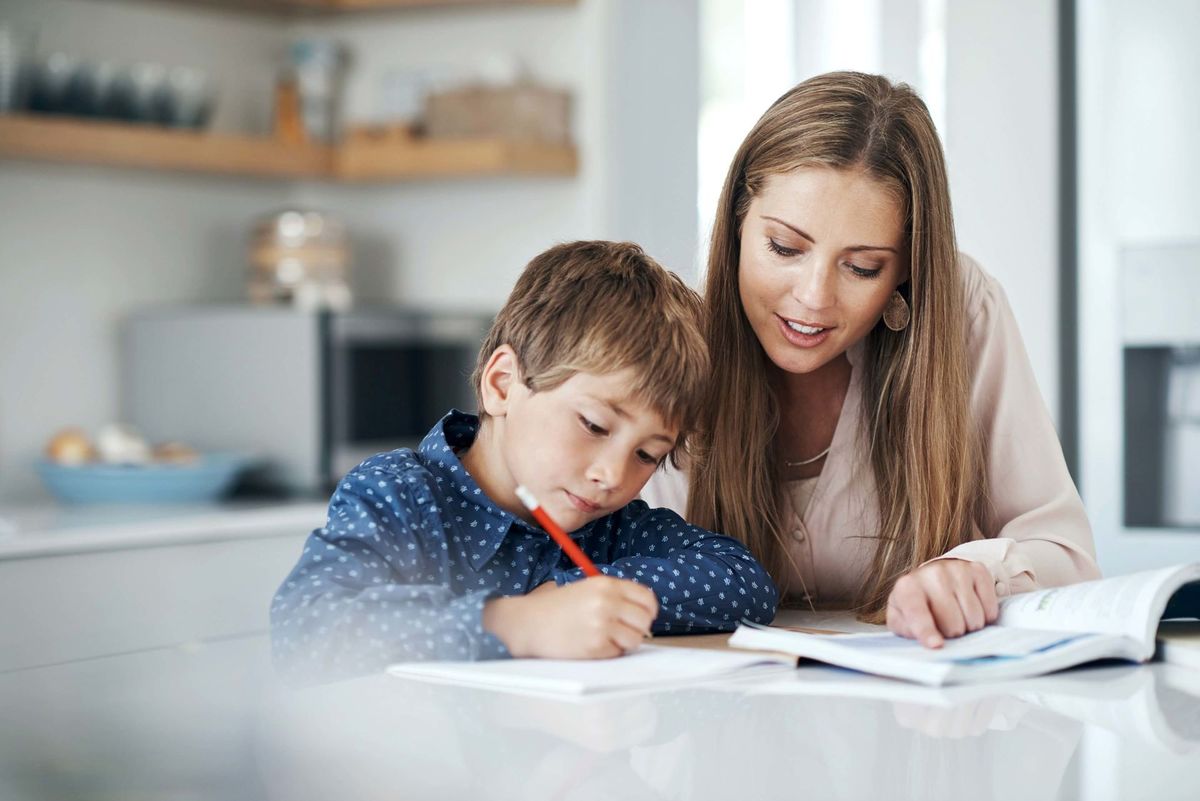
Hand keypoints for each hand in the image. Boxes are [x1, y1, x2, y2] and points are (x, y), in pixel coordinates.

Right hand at [484, 576, 658, 658]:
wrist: (527, 622)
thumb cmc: (556, 607)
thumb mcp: (587, 589)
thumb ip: (614, 596)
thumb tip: (643, 614)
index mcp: (606, 584)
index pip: (646, 598)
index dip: (648, 610)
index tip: (643, 617)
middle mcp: (607, 602)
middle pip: (644, 621)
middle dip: (637, 629)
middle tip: (623, 631)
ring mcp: (602, 625)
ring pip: (634, 640)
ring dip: (623, 643)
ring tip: (604, 639)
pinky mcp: (595, 647)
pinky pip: (617, 653)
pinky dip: (608, 653)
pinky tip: (590, 645)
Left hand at [886, 559, 998, 647]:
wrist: (931, 577)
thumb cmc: (917, 604)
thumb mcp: (902, 618)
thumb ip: (909, 631)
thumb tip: (934, 643)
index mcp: (907, 588)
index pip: (917, 613)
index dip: (927, 631)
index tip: (936, 644)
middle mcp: (932, 574)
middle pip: (953, 623)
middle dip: (952, 633)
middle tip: (946, 625)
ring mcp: (956, 569)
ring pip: (974, 618)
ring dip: (969, 626)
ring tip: (958, 616)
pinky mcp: (978, 570)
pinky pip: (990, 608)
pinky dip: (985, 616)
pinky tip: (971, 608)